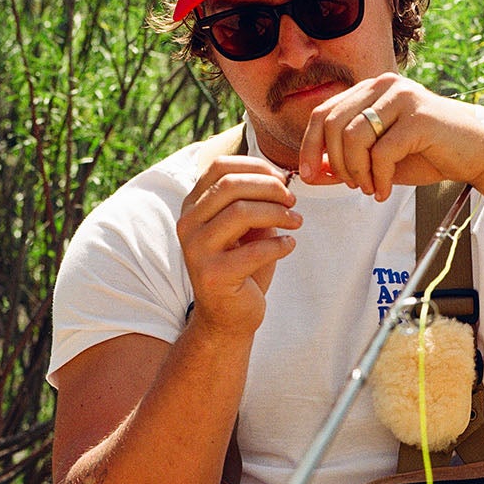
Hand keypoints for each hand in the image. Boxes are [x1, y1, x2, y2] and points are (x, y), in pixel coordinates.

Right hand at [176, 156, 300, 335]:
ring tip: (296, 222)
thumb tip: (282, 179)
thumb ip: (255, 202)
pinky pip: (255, 250)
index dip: (256, 167)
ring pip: (240, 212)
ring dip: (277, 213)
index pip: (219, 167)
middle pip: (230, 185)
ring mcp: (197, 250)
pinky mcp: (213, 275)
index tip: (283, 179)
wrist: (228, 317)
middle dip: (269, 188)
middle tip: (293, 201)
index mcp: (193, 207)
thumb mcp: (247, 228)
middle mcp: (188, 224)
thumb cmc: (241, 267)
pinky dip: (279, 244)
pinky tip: (289, 245)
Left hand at [297, 75, 483, 199]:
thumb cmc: (427, 155)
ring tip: (370, 188)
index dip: (309, 146)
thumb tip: (311, 175)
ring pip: (353, 138)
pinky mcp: (418, 118)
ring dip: (356, 172)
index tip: (307, 175)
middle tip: (351, 185)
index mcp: (371, 89)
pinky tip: (385, 191)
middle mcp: (385, 86)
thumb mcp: (378, 161)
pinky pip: (381, 153)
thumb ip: (344, 163)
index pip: (324, 113)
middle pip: (333, 124)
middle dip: (334, 163)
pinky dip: (378, 179)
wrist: (475, 156)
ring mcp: (402, 98)